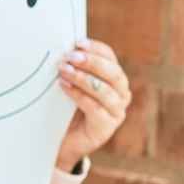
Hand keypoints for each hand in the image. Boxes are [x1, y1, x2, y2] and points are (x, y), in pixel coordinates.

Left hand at [55, 39, 131, 171]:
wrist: (63, 141)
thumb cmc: (67, 108)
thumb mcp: (72, 83)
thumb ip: (74, 68)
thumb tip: (64, 47)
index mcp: (114, 79)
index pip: (110, 58)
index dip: (96, 49)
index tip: (78, 42)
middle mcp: (121, 94)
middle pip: (113, 73)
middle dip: (92, 62)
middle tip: (71, 56)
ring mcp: (116, 112)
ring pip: (105, 91)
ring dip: (83, 78)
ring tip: (64, 71)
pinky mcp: (106, 128)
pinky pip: (96, 108)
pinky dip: (79, 96)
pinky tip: (65, 87)